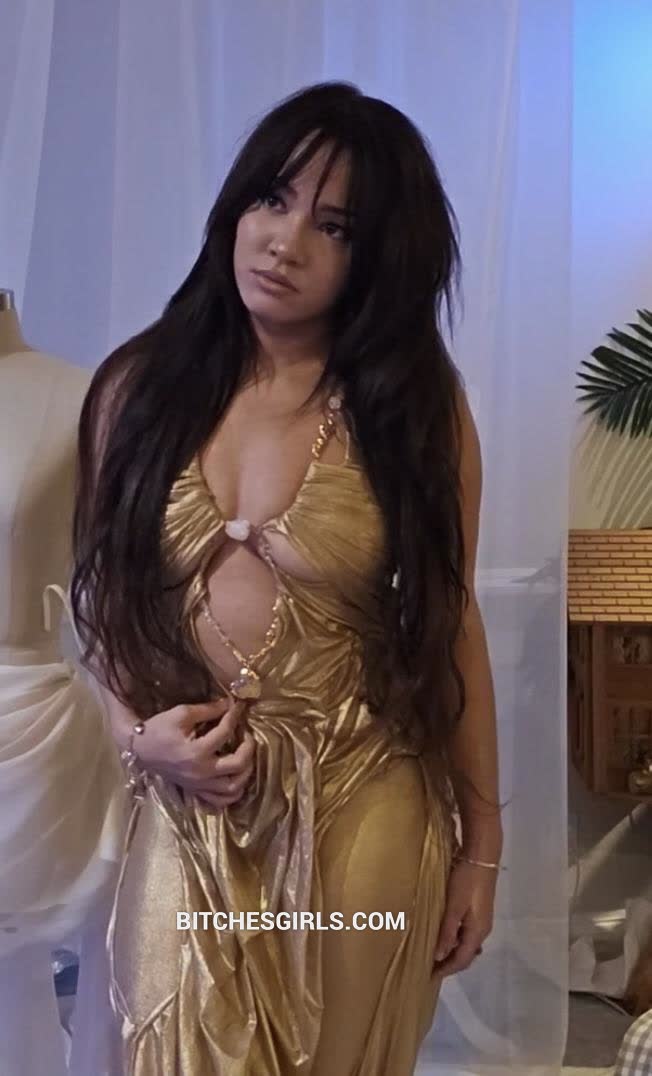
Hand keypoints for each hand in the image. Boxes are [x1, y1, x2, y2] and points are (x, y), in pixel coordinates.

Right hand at [133, 696, 255, 810]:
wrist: (139, 749)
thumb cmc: (159, 729)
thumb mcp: (181, 714)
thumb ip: (207, 710)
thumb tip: (229, 705)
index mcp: (197, 751)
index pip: (225, 732)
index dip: (234, 716)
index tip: (239, 706)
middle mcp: (201, 772)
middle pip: (238, 765)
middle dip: (249, 747)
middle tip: (247, 735)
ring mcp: (199, 785)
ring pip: (233, 788)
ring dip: (246, 773)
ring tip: (246, 758)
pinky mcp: (195, 791)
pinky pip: (220, 802)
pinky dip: (232, 794)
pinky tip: (235, 779)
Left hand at [432, 858, 497, 975]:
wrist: (482, 858)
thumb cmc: (465, 882)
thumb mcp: (453, 907)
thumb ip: (446, 932)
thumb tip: (439, 957)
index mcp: (477, 932)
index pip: (462, 960)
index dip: (446, 970)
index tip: (429, 977)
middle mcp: (483, 930)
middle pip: (466, 955)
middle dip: (449, 963)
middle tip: (429, 967)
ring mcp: (483, 920)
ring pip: (467, 944)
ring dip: (452, 951)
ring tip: (434, 953)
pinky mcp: (480, 911)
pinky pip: (467, 934)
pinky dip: (456, 940)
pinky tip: (446, 935)